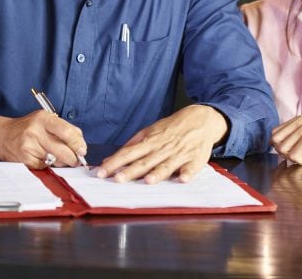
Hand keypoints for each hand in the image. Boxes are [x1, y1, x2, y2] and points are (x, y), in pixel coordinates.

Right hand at [0, 112, 86, 168]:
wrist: (1, 135)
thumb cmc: (28, 128)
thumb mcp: (44, 120)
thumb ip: (64, 129)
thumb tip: (81, 145)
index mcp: (43, 118)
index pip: (67, 131)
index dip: (78, 143)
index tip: (82, 150)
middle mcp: (35, 131)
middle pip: (63, 150)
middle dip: (73, 158)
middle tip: (76, 160)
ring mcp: (28, 146)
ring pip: (55, 161)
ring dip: (61, 163)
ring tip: (57, 157)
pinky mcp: (24, 160)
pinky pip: (44, 167)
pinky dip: (48, 166)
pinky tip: (43, 160)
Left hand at [96, 104, 227, 183]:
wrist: (200, 119)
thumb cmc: (172, 128)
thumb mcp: (149, 132)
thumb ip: (131, 146)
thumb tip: (110, 159)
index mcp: (150, 141)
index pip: (128, 153)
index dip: (114, 162)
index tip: (101, 171)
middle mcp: (162, 148)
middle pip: (144, 161)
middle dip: (131, 171)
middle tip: (117, 179)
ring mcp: (179, 154)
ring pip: (166, 165)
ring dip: (158, 173)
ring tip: (148, 180)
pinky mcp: (195, 159)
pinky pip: (191, 168)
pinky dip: (187, 173)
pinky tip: (183, 179)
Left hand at [270, 116, 301, 165]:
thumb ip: (290, 137)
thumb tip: (272, 143)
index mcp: (298, 119)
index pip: (274, 134)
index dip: (281, 146)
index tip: (297, 149)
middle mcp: (300, 121)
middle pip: (275, 142)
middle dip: (285, 152)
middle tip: (301, 153)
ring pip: (282, 150)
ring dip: (295, 157)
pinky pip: (293, 156)